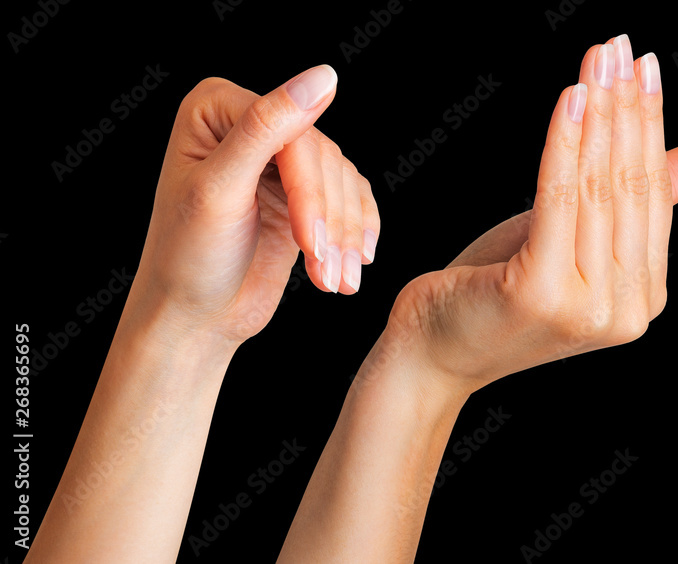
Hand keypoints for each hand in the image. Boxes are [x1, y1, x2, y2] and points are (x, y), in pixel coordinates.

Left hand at [136, 65, 379, 343]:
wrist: (195, 318)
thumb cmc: (189, 258)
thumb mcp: (220, 190)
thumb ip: (268, 129)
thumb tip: (323, 76)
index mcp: (218, 109)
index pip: (292, 133)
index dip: (309, 188)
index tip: (312, 241)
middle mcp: (252, 125)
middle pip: (323, 158)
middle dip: (328, 221)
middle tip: (325, 269)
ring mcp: (281, 160)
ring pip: (344, 181)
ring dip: (345, 236)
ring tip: (335, 280)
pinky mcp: (304, 195)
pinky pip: (353, 199)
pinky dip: (356, 235)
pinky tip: (349, 267)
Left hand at [378, 36, 677, 395]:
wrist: (433, 351)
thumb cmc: (495, 292)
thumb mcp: (572, 239)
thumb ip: (633, 201)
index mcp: (644, 298)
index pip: (653, 196)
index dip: (650, 126)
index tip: (644, 67)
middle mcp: (627, 310)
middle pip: (629, 188)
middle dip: (626, 108)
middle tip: (622, 49)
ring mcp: (588, 308)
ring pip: (597, 188)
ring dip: (598, 113)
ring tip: (599, 59)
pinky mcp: (544, 293)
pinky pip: (558, 199)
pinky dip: (564, 141)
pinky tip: (571, 97)